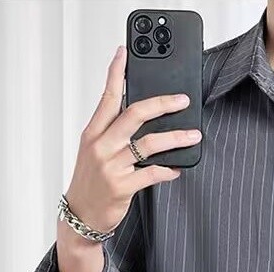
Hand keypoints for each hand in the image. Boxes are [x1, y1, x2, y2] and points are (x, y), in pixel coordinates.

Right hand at [63, 44, 202, 235]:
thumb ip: (112, 134)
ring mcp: (111, 166)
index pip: (107, 97)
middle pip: (134, 115)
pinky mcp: (122, 187)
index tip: (125, 54)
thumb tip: (141, 119)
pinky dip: (168, 170)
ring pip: (148, 144)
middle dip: (162, 104)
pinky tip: (177, 168)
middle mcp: (101, 146)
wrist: (80, 215)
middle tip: (181, 100)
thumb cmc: (90, 183)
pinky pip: (152, 173)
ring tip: (193, 135)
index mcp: (93, 133)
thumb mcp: (93, 152)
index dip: (117, 74)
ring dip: (175, 137)